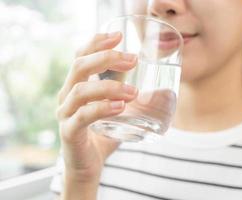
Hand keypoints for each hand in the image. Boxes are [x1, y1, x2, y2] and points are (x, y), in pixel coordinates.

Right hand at [56, 32, 137, 181]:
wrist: (89, 164)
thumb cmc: (104, 134)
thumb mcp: (118, 110)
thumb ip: (131, 97)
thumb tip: (163, 90)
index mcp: (76, 86)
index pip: (81, 56)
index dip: (96, 43)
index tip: (119, 36)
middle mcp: (67, 96)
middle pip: (79, 67)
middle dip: (106, 58)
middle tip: (132, 59)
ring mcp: (65, 114)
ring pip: (80, 90)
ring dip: (109, 87)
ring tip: (133, 92)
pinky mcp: (70, 132)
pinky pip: (83, 116)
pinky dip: (102, 109)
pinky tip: (120, 106)